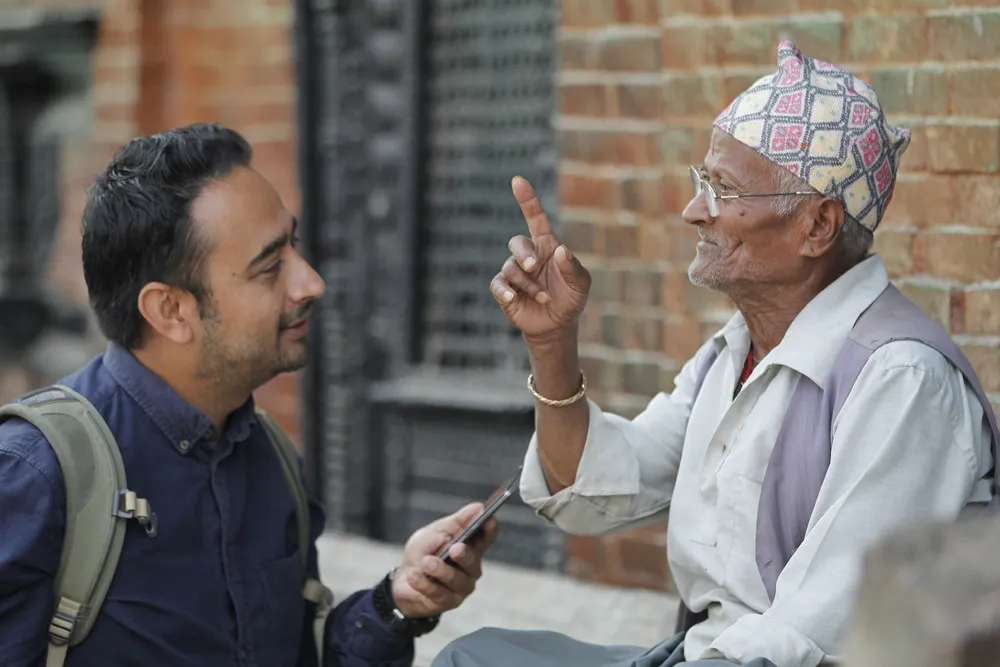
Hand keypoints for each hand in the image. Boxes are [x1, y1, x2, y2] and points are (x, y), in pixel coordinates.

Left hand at [390, 503, 498, 617]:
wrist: (402, 580)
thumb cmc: (423, 552)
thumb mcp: (435, 532)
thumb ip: (457, 522)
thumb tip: (478, 508)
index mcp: (471, 546)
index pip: (487, 537)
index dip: (490, 529)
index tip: (489, 520)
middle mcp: (470, 568)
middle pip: (474, 561)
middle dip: (465, 555)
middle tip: (454, 548)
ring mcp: (461, 587)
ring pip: (456, 580)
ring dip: (440, 570)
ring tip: (425, 562)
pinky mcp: (448, 602)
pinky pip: (439, 594)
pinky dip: (424, 583)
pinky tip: (414, 576)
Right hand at [490, 176, 591, 341]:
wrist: (558, 324)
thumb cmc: (571, 298)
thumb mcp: (581, 283)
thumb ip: (573, 267)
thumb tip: (560, 251)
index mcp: (546, 245)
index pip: (535, 217)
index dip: (527, 199)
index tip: (518, 180)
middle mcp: (528, 255)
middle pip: (516, 242)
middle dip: (524, 254)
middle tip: (534, 267)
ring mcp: (514, 272)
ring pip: (510, 268)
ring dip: (528, 284)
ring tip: (544, 297)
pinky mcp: (504, 290)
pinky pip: (497, 284)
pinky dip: (505, 290)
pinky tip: (512, 297)